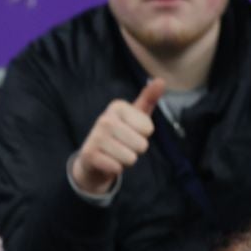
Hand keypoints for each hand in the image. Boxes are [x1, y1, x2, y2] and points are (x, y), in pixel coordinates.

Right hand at [70, 78, 165, 197]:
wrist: (93, 157)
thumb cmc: (121, 134)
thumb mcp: (136, 116)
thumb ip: (149, 99)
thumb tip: (161, 80)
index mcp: (118, 106)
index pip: (148, 129)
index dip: (143, 135)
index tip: (131, 132)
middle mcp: (105, 118)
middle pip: (141, 145)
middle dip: (136, 150)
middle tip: (123, 145)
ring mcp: (96, 136)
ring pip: (130, 159)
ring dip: (126, 161)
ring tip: (116, 153)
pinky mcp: (90, 154)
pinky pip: (117, 168)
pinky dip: (115, 169)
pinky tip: (107, 161)